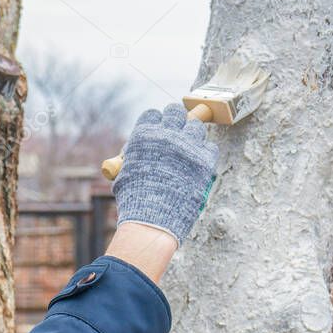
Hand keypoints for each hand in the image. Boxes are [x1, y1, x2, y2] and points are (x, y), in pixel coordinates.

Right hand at [112, 103, 218, 247]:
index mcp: (144, 136)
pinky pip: (209, 145)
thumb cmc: (135, 200)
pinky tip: (197, 162)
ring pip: (195, 126)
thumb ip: (131, 158)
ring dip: (191, 135)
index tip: (158, 130)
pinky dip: (204, 151)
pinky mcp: (204, 160)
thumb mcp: (123, 173)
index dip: (156, 122)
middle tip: (176, 132)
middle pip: (176, 112)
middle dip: (175, 120)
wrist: (153, 220)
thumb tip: (132, 153)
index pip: (153, 115)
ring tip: (187, 149)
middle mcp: (166, 136)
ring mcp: (187, 146)